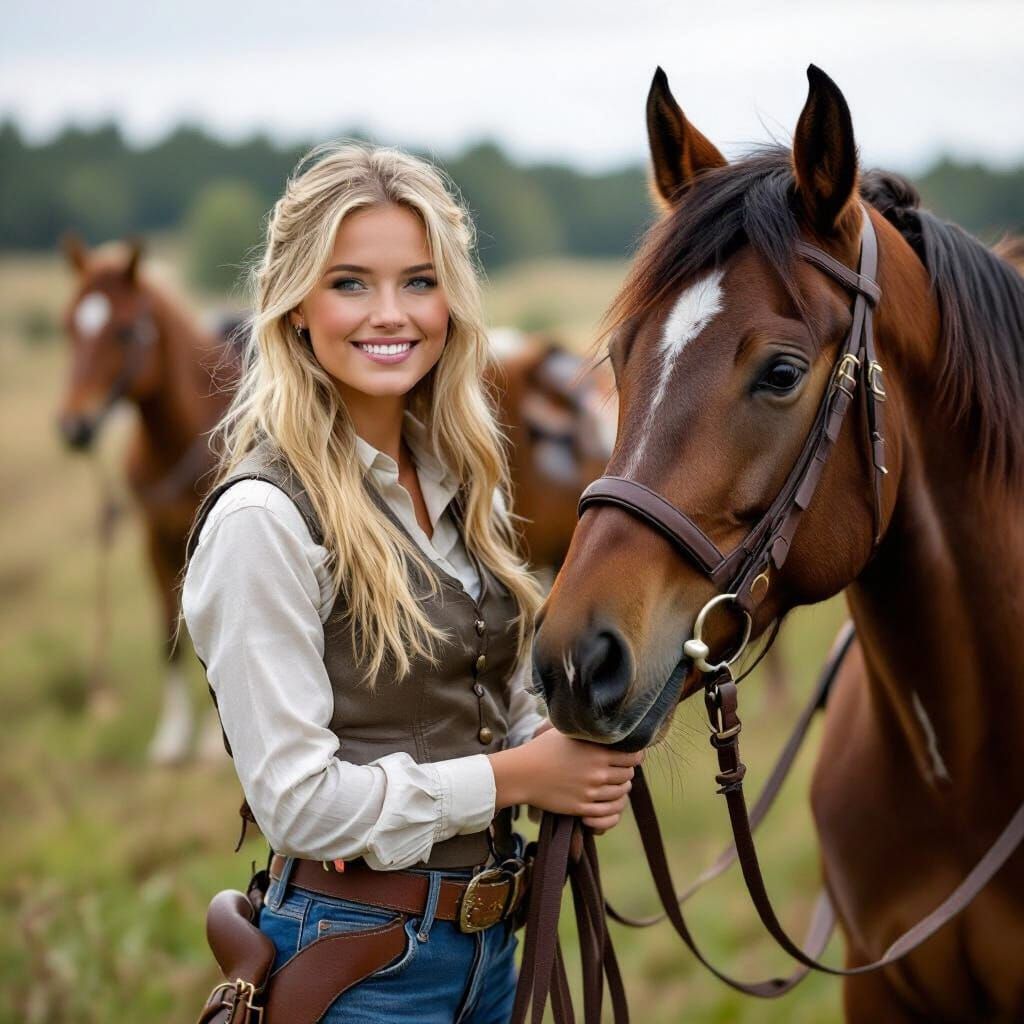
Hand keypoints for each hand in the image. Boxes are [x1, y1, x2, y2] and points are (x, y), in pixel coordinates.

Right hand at [489, 729, 643, 832]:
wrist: (522, 773)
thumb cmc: (543, 748)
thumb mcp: (567, 732)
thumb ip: (589, 730)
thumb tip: (605, 724)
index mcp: (598, 752)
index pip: (634, 757)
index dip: (634, 756)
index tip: (628, 756)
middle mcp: (598, 773)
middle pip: (628, 776)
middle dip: (625, 773)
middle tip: (616, 770)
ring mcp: (591, 793)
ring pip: (621, 795)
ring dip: (618, 790)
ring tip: (610, 784)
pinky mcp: (582, 808)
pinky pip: (608, 813)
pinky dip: (611, 808)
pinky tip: (604, 801)